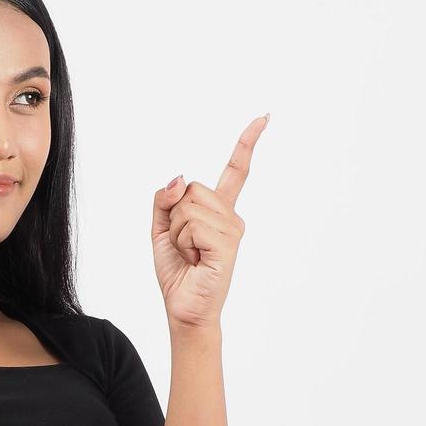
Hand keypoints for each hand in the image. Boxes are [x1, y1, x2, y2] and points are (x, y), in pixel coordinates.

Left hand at [153, 114, 266, 328]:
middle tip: (184, 245)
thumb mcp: (161, 227)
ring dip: (177, 232)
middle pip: (190, 188)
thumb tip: (180, 178)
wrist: (184, 308)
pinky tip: (195, 261)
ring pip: (187, 206)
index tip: (265, 118)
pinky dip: (183, 244)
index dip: (247, 142)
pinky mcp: (228, 244)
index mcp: (219, 210)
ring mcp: (233, 229)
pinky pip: (192, 226)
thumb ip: (165, 198)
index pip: (236, 170)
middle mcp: (231, 216)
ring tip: (190, 254)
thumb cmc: (177, 271)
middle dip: (174, 215)